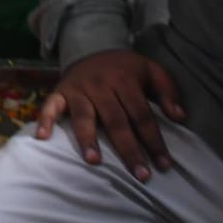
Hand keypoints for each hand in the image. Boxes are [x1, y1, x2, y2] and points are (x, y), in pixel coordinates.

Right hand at [35, 49, 184, 181]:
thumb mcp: (150, 70)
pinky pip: (50, 106)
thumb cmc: (124, 68)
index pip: (142, 114)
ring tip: (95, 161)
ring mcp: (78, 88)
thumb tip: (179, 117)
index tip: (164, 165)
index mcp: (125, 79)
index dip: (153, 141)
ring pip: (85, 116)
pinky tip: (43, 136)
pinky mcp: (60, 91)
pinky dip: (45, 119)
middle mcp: (100, 84)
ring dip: (89, 138)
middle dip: (129, 149)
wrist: (89, 47)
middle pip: (116, 120)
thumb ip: (168, 91)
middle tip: (141, 174)